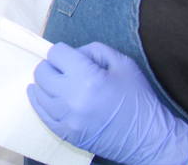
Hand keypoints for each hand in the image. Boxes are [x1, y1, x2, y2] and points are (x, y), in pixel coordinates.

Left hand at [29, 42, 187, 164]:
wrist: (149, 138)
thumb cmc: (138, 98)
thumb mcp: (123, 63)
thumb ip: (93, 50)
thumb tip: (71, 52)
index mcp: (87, 77)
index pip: (55, 54)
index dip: (63, 52)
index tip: (70, 57)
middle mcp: (72, 98)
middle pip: (42, 72)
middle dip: (52, 66)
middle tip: (65, 70)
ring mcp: (67, 118)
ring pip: (38, 92)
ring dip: (46, 84)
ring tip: (58, 83)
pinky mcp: (66, 133)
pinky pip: (41, 113)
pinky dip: (40, 101)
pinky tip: (43, 94)